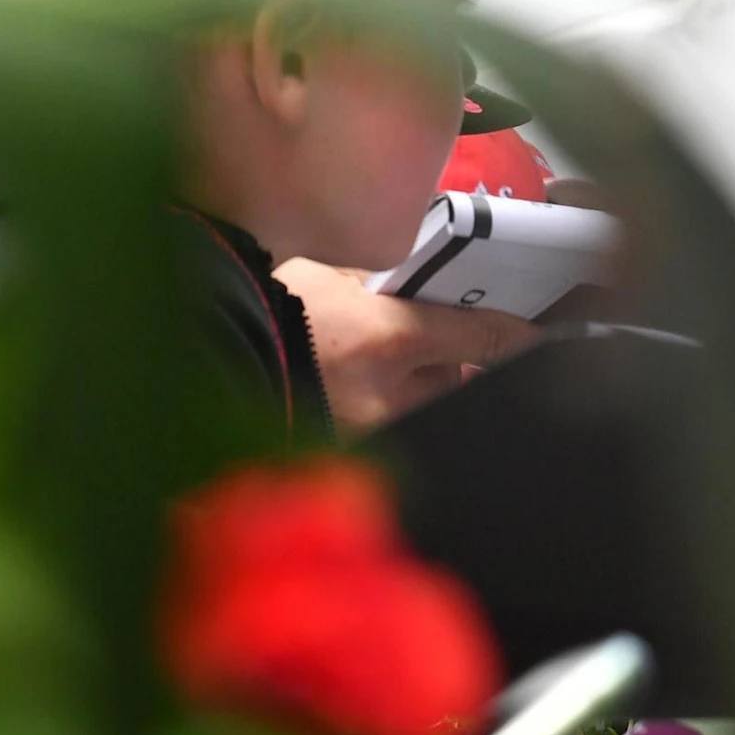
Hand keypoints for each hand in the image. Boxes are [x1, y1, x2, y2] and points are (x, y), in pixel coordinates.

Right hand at [274, 257, 536, 436]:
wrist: (196, 358)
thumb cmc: (251, 310)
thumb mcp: (323, 278)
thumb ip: (377, 284)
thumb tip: (414, 280)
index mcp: (388, 340)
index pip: (483, 340)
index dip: (518, 337)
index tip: (538, 336)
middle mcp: (387, 396)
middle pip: (452, 380)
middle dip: (441, 361)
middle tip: (407, 340)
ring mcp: (366, 434)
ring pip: (417, 408)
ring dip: (407, 390)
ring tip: (360, 367)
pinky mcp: (341, 456)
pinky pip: (381, 430)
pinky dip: (371, 412)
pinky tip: (339, 394)